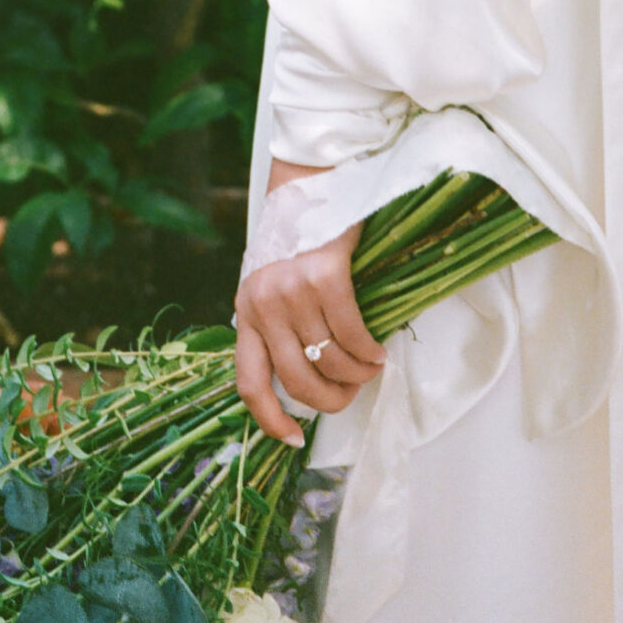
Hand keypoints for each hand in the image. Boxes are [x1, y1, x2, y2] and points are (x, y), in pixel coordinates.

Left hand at [234, 158, 387, 442]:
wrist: (311, 183)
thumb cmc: (298, 238)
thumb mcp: (272, 283)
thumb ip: (279, 324)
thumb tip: (309, 377)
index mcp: (245, 311)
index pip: (248, 382)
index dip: (270, 419)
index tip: (294, 439)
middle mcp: (261, 304)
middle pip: (295, 379)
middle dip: (330, 400)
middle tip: (352, 395)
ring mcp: (290, 290)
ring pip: (328, 359)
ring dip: (356, 374)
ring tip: (371, 368)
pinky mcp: (323, 275)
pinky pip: (351, 332)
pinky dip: (368, 350)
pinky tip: (377, 351)